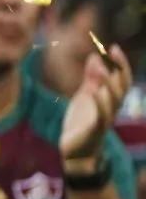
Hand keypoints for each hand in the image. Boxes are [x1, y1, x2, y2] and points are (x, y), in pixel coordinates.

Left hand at [60, 43, 132, 163]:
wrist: (75, 151)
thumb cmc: (82, 122)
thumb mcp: (84, 96)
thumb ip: (90, 79)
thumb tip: (94, 57)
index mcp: (109, 100)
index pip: (121, 80)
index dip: (120, 64)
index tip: (114, 47)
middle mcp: (111, 109)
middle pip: (122, 87)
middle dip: (120, 69)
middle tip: (113, 51)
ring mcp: (104, 120)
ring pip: (114, 101)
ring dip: (110, 84)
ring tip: (103, 69)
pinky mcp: (94, 130)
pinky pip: (101, 116)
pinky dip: (99, 103)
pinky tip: (93, 91)